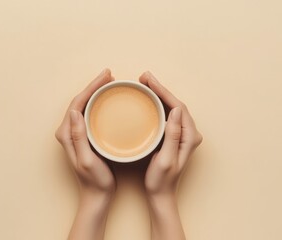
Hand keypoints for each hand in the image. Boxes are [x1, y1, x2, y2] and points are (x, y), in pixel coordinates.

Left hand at [55, 69, 115, 239]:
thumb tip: (74, 111)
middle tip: (109, 75)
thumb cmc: (94, 181)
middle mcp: (67, 132)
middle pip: (79, 101)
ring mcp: (75, 134)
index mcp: (66, 134)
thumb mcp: (86, 160)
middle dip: (93, 86)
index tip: (105, 77)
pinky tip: (107, 100)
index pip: (77, 103)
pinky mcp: (83, 137)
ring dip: (95, 93)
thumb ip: (79, 136)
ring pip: (83, 106)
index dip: (91, 87)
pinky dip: (97, 103)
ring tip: (109, 83)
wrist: (97, 196)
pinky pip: (89, 114)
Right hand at [140, 71, 202, 197]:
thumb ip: (172, 135)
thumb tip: (174, 110)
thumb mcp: (165, 159)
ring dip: (159, 94)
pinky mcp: (174, 137)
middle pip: (175, 104)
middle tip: (143, 77)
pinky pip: (167, 115)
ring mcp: (182, 135)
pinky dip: (158, 105)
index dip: (163, 90)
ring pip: (171, 108)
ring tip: (144, 84)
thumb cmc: (161, 180)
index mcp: (189, 137)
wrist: (161, 194)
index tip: (148, 80)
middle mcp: (189, 134)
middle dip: (160, 88)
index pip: (177, 106)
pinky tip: (148, 100)